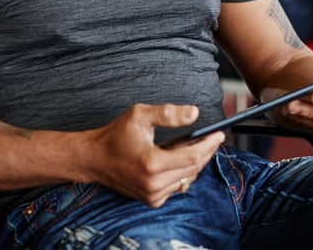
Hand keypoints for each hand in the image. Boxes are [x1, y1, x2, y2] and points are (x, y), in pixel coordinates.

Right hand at [83, 103, 223, 207]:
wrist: (93, 159)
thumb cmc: (115, 136)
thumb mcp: (140, 115)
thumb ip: (169, 113)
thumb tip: (194, 113)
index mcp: (152, 163)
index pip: (193, 157)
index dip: (209, 144)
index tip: (220, 134)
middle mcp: (153, 184)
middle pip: (193, 168)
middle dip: (206, 152)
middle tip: (213, 137)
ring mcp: (153, 195)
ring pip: (187, 178)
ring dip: (194, 163)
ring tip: (194, 146)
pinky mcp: (152, 200)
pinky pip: (177, 186)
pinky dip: (182, 173)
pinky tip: (178, 159)